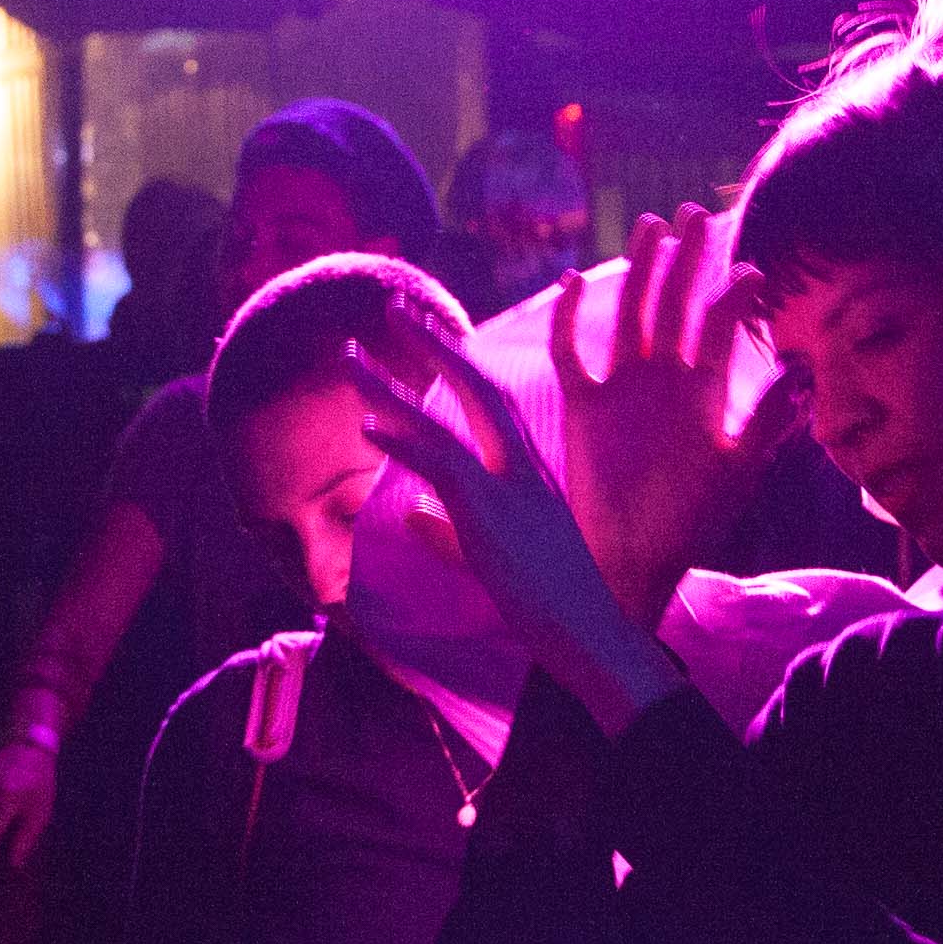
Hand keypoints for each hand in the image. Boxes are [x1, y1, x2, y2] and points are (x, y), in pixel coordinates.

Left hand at [340, 342, 684, 736]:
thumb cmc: (556, 609)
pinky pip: (443, 466)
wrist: (594, 638)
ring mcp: (509, 490)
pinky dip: (404, 443)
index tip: (424, 331)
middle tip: (392, 306)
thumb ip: (452, 531)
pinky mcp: (491, 519)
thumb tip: (412, 515)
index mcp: (530, 474)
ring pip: (443, 421)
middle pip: (475, 386)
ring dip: (390, 388)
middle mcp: (523, 469)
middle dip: (432, 343)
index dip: (456, 363)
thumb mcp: (496, 561)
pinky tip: (367, 426)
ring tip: (348, 358)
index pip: (491, 401)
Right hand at [551, 206, 795, 610]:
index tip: (750, 268)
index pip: (720, 328)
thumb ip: (764, 422)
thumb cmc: (689, 522)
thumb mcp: (735, 471)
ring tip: (650, 226)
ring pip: (627, 314)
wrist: (632, 561)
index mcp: (703, 391)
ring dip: (637, 271)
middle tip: (696, 212)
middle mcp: (663, 380)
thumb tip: (803, 372)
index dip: (733, 296)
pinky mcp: (583, 405)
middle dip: (685, 260)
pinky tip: (569, 282)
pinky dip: (565, 320)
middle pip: (674, 304)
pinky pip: (569, 352)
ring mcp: (621, 388)